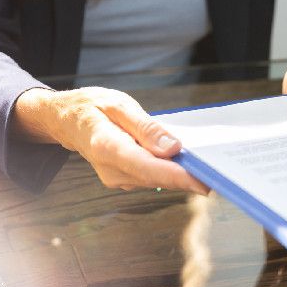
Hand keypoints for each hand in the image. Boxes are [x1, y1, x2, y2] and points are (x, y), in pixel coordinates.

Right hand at [12, 87, 208, 193]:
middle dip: (188, 176)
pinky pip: (151, 177)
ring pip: (156, 180)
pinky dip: (169, 170)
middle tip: (220, 171)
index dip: (178, 177)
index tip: (205, 181)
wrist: (66, 121)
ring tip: (206, 163)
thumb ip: (146, 128)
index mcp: (107, 147)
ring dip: (180, 173)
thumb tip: (173, 147)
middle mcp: (111, 170)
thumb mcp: (118, 105)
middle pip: (157, 178)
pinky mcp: (123, 180)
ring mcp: (116, 179)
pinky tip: (183, 160)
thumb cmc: (91, 107)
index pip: (148, 168)